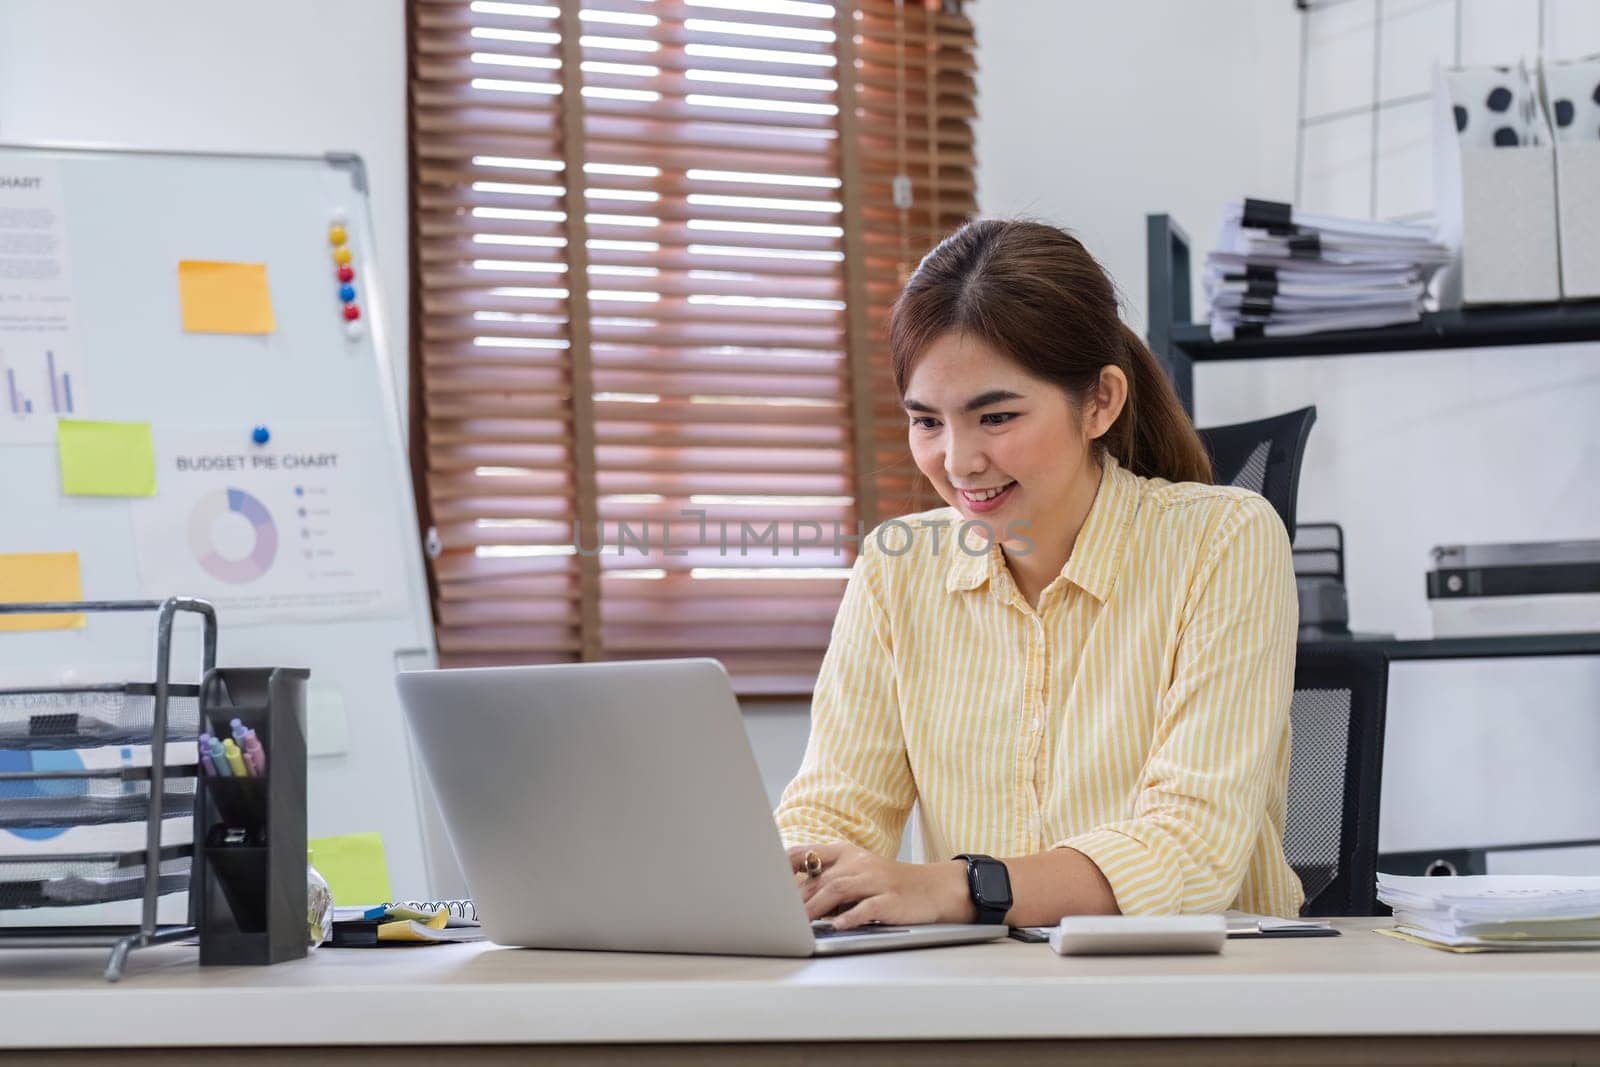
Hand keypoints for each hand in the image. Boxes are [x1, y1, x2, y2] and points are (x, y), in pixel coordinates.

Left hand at [786, 843, 973, 930]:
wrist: (933, 889)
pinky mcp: (889, 899)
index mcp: (846, 853)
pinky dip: (850, 917)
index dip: (784, 864)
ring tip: (799, 924)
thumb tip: (794, 900)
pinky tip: (837, 926)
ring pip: (837, 890)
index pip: (808, 853)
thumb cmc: (888, 884)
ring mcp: (875, 880)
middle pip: (820, 878)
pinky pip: (866, 907)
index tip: (764, 877)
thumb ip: (828, 883)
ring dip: (815, 908)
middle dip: (797, 899)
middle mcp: (858, 863)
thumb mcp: (858, 873)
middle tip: (776, 914)